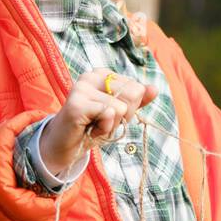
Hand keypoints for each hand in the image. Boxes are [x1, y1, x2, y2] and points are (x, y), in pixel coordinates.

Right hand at [39, 69, 156, 175]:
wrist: (66, 146)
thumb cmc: (92, 127)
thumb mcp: (119, 113)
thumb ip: (136, 101)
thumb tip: (154, 89)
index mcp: (103, 74)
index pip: (137, 88)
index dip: (129, 108)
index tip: (109, 114)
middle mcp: (91, 76)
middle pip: (133, 94)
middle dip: (124, 116)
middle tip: (103, 121)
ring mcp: (82, 88)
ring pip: (121, 107)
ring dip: (112, 124)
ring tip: (94, 125)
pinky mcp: (76, 104)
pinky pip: (108, 114)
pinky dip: (104, 128)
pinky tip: (90, 129)